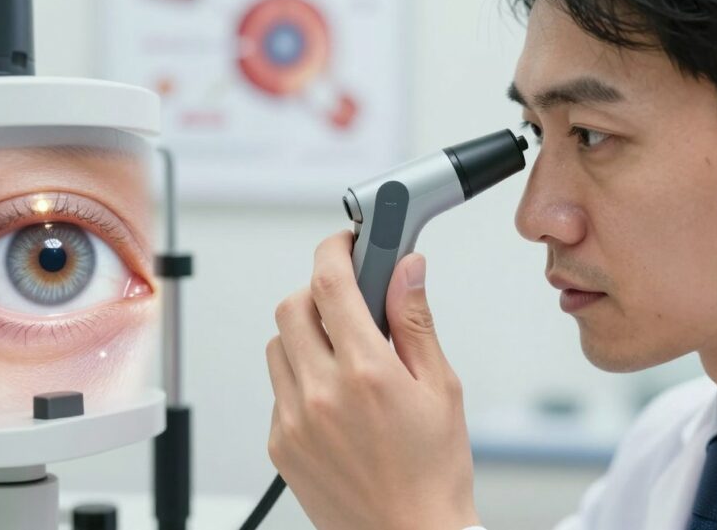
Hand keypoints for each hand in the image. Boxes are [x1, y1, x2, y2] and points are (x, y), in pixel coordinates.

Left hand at [265, 231, 478, 529]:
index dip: (335, 250)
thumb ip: (416, 320)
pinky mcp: (279, 445)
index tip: (345, 243)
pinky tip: (335, 399)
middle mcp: (320, 394)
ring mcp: (292, 421)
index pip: (330, 283)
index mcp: (366, 373)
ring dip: (306, 336)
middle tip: (351, 305)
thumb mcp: (441, 387)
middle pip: (292, 306)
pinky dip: (299, 378)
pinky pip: (276, 388)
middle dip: (319, 293)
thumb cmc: (434, 473)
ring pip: (279, 345)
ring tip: (345, 358)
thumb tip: (407, 268)